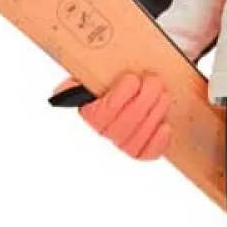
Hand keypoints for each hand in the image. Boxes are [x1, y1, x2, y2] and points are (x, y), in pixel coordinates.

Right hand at [52, 73, 171, 160]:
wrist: (136, 87)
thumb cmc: (115, 80)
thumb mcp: (97, 72)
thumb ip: (82, 78)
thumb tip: (63, 91)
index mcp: (90, 113)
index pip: (101, 114)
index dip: (121, 95)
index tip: (132, 79)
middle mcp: (104, 133)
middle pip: (125, 124)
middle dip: (146, 98)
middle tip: (153, 81)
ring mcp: (121, 144)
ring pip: (138, 137)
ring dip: (155, 112)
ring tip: (162, 95)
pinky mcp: (140, 151)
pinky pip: (147, 154)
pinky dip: (158, 141)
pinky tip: (164, 126)